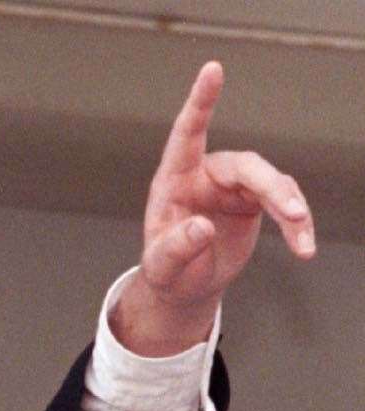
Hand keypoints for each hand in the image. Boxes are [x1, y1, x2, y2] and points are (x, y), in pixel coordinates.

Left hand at [113, 61, 314, 355]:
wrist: (184, 285)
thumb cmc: (166, 271)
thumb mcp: (162, 266)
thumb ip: (177, 247)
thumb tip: (201, 227)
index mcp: (174, 181)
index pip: (187, 134)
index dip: (201, 102)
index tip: (213, 69)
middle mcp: (206, 176)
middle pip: (246, 167)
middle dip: (272, 188)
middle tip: (293, 214)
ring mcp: (233, 187)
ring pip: (271, 183)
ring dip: (290, 208)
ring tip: (302, 238)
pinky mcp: (254, 201)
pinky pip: (284, 204)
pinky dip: (296, 225)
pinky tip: (303, 247)